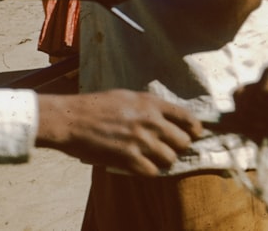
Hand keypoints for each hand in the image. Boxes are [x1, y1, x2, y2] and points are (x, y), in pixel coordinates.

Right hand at [36, 90, 204, 175]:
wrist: (72, 119)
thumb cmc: (97, 105)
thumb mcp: (128, 96)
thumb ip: (149, 106)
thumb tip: (166, 116)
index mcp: (151, 103)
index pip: (187, 117)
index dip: (195, 128)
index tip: (195, 133)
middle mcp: (151, 121)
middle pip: (183, 141)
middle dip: (178, 146)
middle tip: (170, 147)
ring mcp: (140, 141)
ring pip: (170, 158)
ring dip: (164, 160)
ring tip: (155, 158)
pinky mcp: (128, 158)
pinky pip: (153, 171)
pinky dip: (150, 171)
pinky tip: (142, 166)